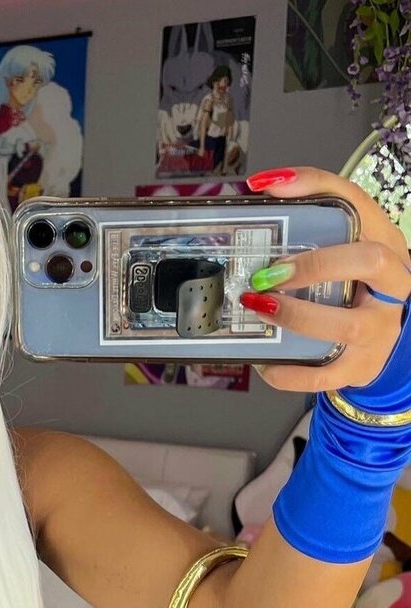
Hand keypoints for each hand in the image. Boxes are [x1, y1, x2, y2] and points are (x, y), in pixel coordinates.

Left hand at [240, 166, 410, 392]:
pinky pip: (322, 374)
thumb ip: (314, 209)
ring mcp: (380, 330)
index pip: (361, 203)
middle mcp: (393, 285)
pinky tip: (263, 359)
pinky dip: (287, 370)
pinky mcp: (359, 368)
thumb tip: (267, 186)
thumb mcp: (344, 243)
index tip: (269, 189)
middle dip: (315, 264)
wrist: (380, 339)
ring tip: (259, 308)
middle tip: (267, 272)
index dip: (316, 190)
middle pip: (369, 261)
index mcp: (387, 243)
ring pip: (347, 325)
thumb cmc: (355, 284)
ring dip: (296, 316)